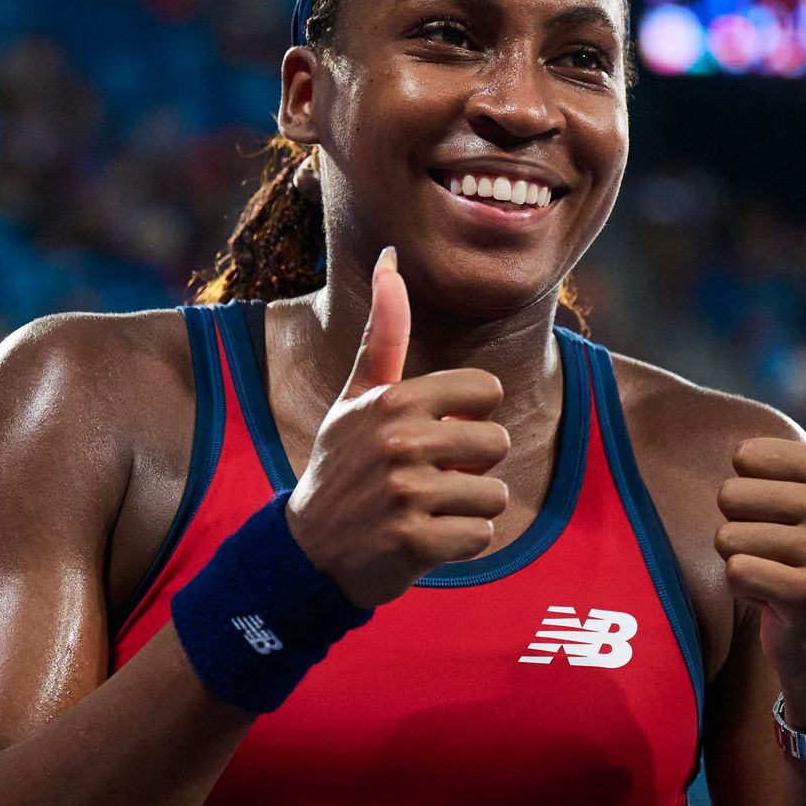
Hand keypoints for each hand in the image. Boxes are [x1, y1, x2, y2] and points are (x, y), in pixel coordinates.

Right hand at [285, 247, 510, 608]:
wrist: (308, 550)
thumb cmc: (343, 463)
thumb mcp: (357, 396)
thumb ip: (383, 331)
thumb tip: (391, 255)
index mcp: (394, 399)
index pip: (488, 392)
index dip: (470, 416)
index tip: (436, 432)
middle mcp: (399, 441)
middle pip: (497, 443)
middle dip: (472, 466)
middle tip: (428, 477)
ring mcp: (405, 493)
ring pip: (494, 494)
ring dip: (467, 508)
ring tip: (425, 509)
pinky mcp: (413, 542)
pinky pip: (482, 535)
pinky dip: (461, 542)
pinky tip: (424, 539)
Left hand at [714, 350, 805, 728]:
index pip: (742, 457)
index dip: (749, 490)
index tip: (784, 515)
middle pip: (729, 496)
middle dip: (740, 527)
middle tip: (776, 551)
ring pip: (726, 537)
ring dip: (738, 561)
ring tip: (774, 574)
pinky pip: (734, 573)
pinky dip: (740, 590)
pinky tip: (771, 601)